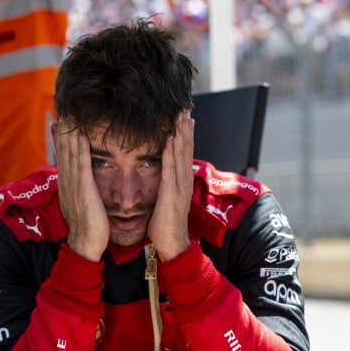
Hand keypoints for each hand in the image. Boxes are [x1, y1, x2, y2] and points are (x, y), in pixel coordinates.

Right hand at [54, 119, 108, 261]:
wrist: (87, 245)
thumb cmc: (90, 226)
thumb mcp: (83, 204)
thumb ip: (83, 190)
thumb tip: (84, 181)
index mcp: (67, 185)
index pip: (63, 157)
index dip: (62, 138)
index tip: (61, 120)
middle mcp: (67, 183)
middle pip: (63, 152)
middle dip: (63, 130)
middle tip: (63, 109)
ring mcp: (74, 187)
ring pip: (70, 155)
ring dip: (69, 135)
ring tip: (69, 115)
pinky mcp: (83, 192)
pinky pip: (81, 167)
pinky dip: (80, 151)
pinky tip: (81, 137)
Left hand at [148, 110, 193, 260]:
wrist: (172, 243)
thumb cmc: (166, 223)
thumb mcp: (167, 198)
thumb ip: (167, 184)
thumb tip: (163, 174)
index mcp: (182, 180)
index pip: (184, 151)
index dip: (184, 132)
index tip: (183, 115)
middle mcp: (184, 179)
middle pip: (186, 147)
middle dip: (185, 126)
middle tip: (184, 107)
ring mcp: (180, 185)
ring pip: (181, 154)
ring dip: (180, 133)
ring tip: (180, 115)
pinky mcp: (172, 192)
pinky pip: (171, 168)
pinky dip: (170, 152)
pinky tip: (169, 139)